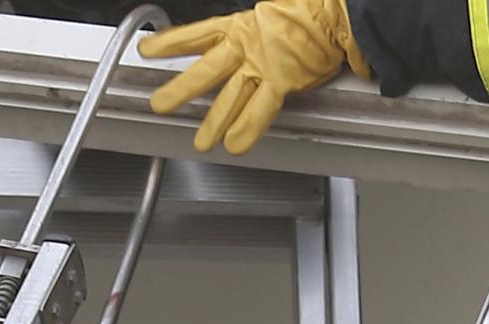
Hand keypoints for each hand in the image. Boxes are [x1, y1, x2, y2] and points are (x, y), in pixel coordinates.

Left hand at [142, 0, 367, 155]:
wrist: (340, 7)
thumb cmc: (313, 10)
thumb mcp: (274, 14)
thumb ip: (257, 33)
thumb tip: (248, 49)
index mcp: (243, 25)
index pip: (198, 34)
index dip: (171, 42)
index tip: (148, 49)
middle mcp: (248, 45)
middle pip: (205, 71)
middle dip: (180, 90)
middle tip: (159, 105)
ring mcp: (265, 64)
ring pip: (230, 95)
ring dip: (213, 120)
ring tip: (200, 142)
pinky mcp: (284, 78)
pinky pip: (262, 107)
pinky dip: (247, 127)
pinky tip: (234, 145)